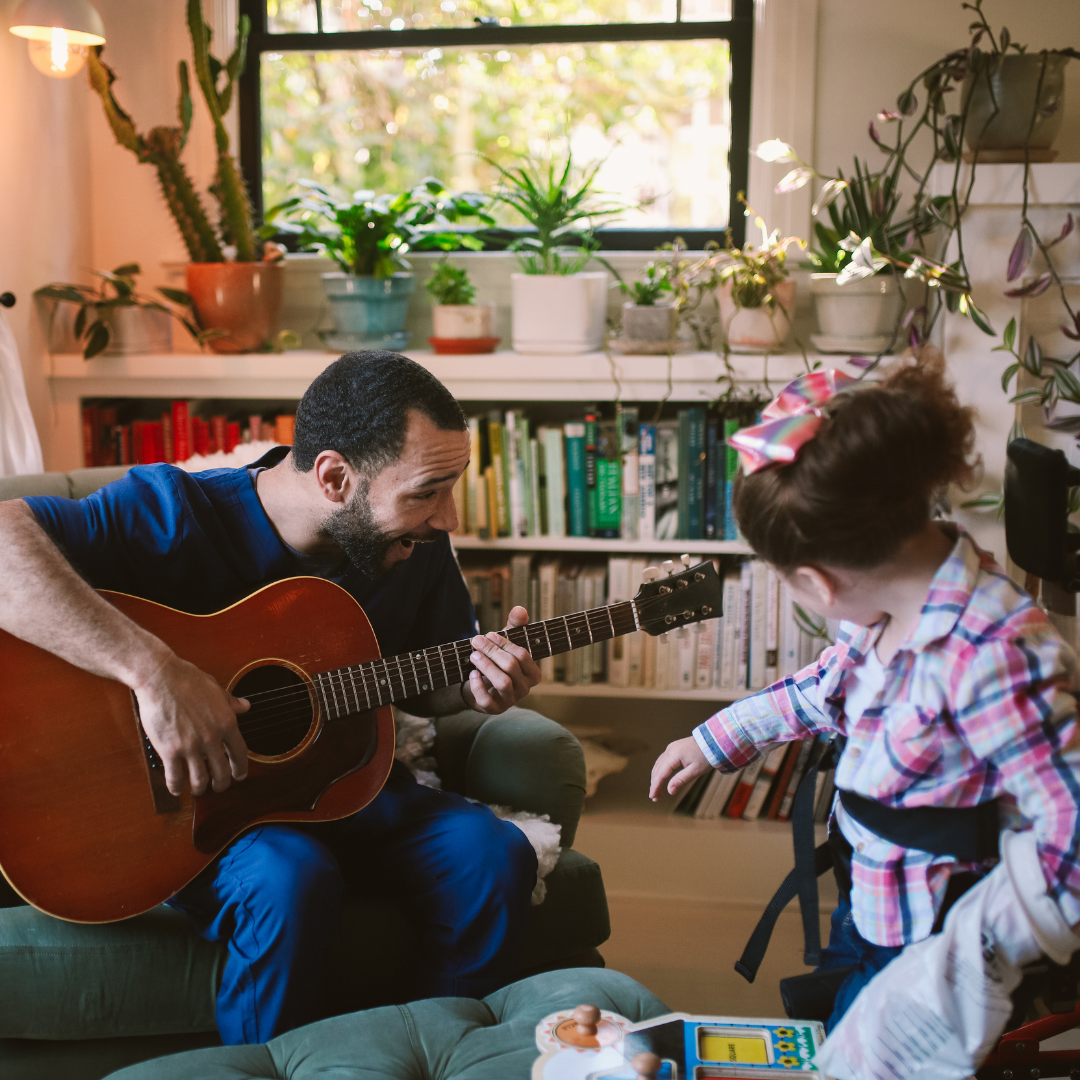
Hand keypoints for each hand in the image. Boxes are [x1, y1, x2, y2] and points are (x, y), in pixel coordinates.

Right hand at [133, 652, 249, 796]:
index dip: (241, 768)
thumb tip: (245, 706)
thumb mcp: (216, 689)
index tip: (240, 775)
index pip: (240, 753)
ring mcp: (191, 746)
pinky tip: (176, 789)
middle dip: (222, 784)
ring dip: (200, 788)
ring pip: (200, 779)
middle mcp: (212, 738)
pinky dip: (176, 787)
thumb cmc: (188, 680)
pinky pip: (175, 777)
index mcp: (227, 722)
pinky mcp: (170, 751)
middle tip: (219, 787)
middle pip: (222, 771)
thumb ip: (231, 702)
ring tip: (199, 789)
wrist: (161, 678)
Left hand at [461, 605, 541, 714]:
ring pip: (502, 682)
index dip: (505, 643)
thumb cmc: (497, 662)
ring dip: (486, 665)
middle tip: (476, 640)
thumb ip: (514, 626)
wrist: (479, 685)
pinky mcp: (494, 709)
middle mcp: (525, 688)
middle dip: (492, 651)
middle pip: (511, 666)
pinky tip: (472, 673)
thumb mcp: (505, 643)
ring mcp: (510, 700)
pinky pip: (487, 699)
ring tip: (473, 655)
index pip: (522, 655)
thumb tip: (520, 609)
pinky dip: (478, 685)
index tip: (489, 634)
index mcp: (533, 673)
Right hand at [649, 736, 711, 800]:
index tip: (653, 797)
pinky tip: (661, 778)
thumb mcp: (695, 771)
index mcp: (674, 755)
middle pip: (657, 769)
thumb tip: (669, 791)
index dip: (655, 786)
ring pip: (658, 764)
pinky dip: (660, 771)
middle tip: (655, 798)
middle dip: (654, 784)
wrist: (713, 741)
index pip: (661, 773)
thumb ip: (681, 780)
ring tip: (657, 791)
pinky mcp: (673, 748)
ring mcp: (671, 748)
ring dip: (656, 778)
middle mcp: (669, 750)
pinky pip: (662, 760)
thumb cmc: (706, 756)